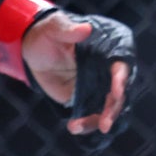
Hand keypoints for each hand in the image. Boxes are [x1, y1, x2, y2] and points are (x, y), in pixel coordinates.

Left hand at [21, 9, 136, 143]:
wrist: (33, 49)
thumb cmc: (47, 33)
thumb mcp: (53, 28)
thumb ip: (68, 29)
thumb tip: (85, 29)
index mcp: (109, 49)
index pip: (122, 65)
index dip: (121, 79)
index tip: (116, 92)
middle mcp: (110, 70)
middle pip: (120, 92)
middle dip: (113, 108)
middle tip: (105, 123)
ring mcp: (101, 86)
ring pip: (109, 108)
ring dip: (100, 120)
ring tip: (79, 127)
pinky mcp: (88, 98)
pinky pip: (93, 114)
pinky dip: (86, 123)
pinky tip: (73, 127)